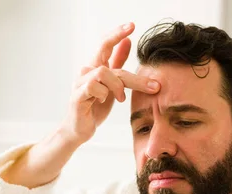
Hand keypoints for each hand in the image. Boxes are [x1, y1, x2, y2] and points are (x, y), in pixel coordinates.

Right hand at [60, 22, 160, 144]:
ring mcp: (80, 83)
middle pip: (110, 61)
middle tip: (155, 86)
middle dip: (135, 75)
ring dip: (117, 86)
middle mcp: (86, 71)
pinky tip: (102, 102)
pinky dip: (103, 94)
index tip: (132, 25)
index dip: (117, 33)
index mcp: (96, 67)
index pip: (105, 43)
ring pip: (104, 72)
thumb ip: (118, 63)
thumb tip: (128, 41)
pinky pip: (93, 86)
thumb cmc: (95, 106)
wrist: (80, 129)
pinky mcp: (77, 96)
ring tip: (120, 99)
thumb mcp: (112, 84)